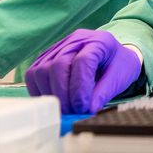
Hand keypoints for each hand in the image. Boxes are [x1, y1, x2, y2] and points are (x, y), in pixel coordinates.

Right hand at [25, 30, 141, 113]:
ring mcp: (58, 47)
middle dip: (63, 94)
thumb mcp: (119, 78)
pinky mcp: (45, 57)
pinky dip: (40, 91)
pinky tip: (54, 102)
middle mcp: (75, 40)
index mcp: (99, 41)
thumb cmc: (118, 65)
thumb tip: (87, 111)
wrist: (113, 56)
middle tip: (72, 112)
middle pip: (58, 65)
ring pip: (41, 70)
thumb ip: (103, 93)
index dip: (80, 87)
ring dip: (51, 94)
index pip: (83, 61)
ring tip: (65, 109)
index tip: (83, 108)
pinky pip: (33, 75)